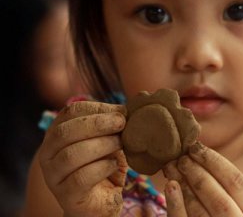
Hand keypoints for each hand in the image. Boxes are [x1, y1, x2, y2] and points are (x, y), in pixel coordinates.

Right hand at [39, 101, 127, 216]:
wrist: (102, 202)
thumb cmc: (104, 166)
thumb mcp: (109, 140)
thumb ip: (112, 125)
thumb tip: (125, 109)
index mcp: (57, 134)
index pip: (70, 112)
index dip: (97, 109)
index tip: (121, 111)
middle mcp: (48, 153)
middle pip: (66, 132)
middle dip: (97, 124)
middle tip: (121, 123)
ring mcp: (54, 176)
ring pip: (71, 155)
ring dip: (101, 145)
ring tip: (120, 143)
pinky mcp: (65, 196)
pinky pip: (81, 178)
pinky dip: (102, 168)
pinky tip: (114, 165)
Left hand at [163, 142, 242, 216]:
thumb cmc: (222, 215)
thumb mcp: (234, 204)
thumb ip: (223, 186)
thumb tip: (199, 153)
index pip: (237, 182)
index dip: (215, 161)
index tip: (196, 147)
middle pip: (219, 197)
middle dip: (198, 173)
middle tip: (181, 158)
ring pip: (201, 212)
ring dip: (184, 185)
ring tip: (170, 167)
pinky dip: (175, 205)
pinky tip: (170, 186)